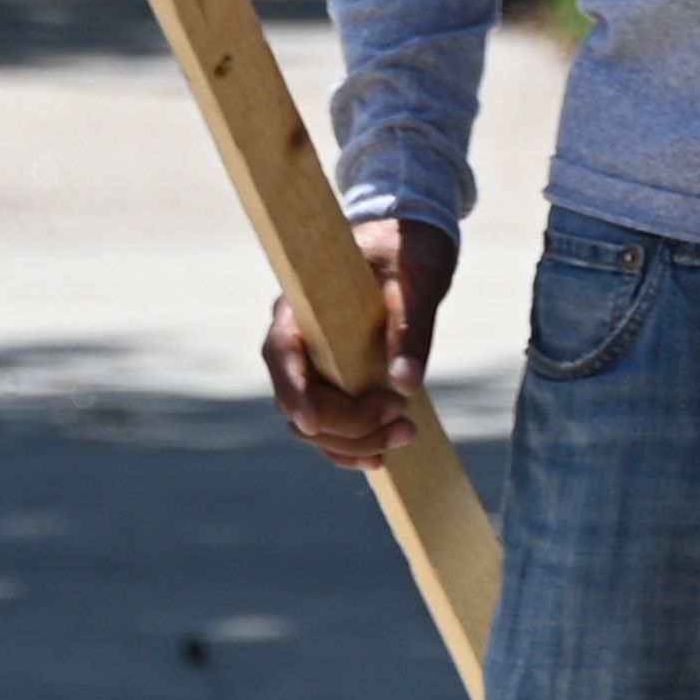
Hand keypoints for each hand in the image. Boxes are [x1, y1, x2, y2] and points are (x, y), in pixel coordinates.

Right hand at [263, 217, 455, 471]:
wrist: (408, 245)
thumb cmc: (407, 250)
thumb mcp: (418, 277)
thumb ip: (412, 325)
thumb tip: (406, 383)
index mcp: (303, 306)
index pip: (281, 353)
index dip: (293, 391)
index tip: (312, 422)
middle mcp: (298, 342)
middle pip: (299, 402)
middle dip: (346, 423)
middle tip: (403, 418)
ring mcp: (312, 367)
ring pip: (313, 425)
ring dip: (355, 440)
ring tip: (407, 431)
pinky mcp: (334, 383)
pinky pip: (330, 428)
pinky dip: (352, 446)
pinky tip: (382, 454)